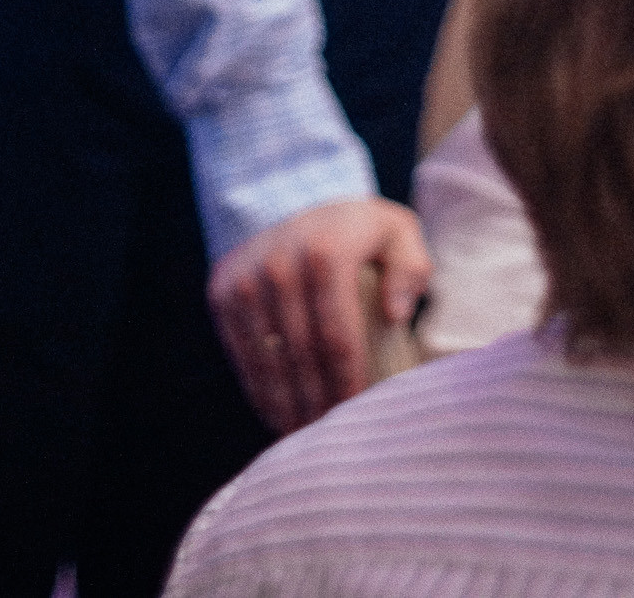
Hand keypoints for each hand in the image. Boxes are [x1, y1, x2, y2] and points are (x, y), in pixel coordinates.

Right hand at [208, 197, 429, 434]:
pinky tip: (278, 413)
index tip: (358, 414)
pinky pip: (242, 353)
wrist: (288, 198)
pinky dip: (259, 389)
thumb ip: (411, 270)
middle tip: (334, 435)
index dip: (348, 383)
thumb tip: (396, 314)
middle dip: (319, 402)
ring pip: (268, 361)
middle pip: (302, 355)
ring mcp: (244, 279)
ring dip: (287, 405)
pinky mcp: (222, 292)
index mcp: (325, 251)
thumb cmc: (357, 231)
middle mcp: (278, 263)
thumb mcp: (398, 232)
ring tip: (306, 435)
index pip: (338, 337)